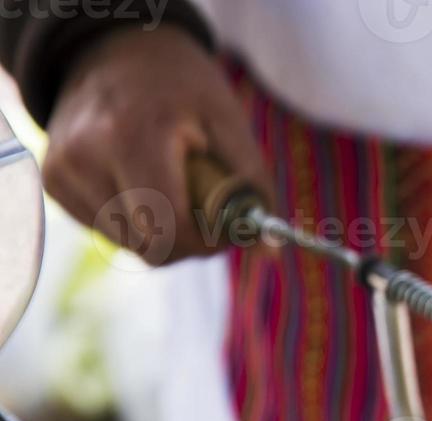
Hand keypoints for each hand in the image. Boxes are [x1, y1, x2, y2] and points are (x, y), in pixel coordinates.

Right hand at [42, 25, 268, 264]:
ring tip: (171, 186)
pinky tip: (141, 183)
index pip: (167, 230)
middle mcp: (85, 156)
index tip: (224, 229)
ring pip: (127, 244)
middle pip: (148, 246)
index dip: (205, 243)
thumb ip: (252, 189)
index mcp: (131, 136)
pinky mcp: (53, 181)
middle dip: (186, 240)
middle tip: (204, 208)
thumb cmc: (181, 87)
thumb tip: (269, 251)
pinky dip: (133, 221)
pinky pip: (105, 230)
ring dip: (159, 232)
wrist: (114, 50)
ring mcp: (62, 170)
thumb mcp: (228, 123)